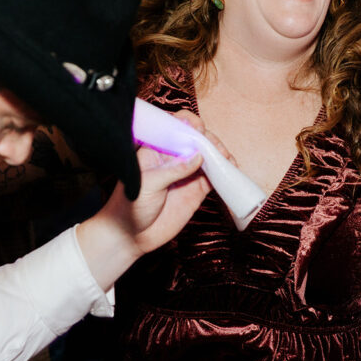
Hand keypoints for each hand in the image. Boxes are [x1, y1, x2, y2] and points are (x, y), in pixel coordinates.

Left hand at [76, 109, 220, 290]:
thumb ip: (173, 170)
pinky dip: (225, 173)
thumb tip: (198, 156)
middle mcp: (174, 158)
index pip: (175, 127)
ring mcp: (187, 173)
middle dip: (209, 140)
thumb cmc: (130, 206)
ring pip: (209, 157)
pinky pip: (215, 177)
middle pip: (197, 140)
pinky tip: (230, 172)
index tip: (198, 129)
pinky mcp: (197, 189)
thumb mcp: (148, 185)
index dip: (189, 124)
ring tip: (226, 160)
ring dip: (220, 155)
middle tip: (216, 149)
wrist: (131, 236)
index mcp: (157, 149)